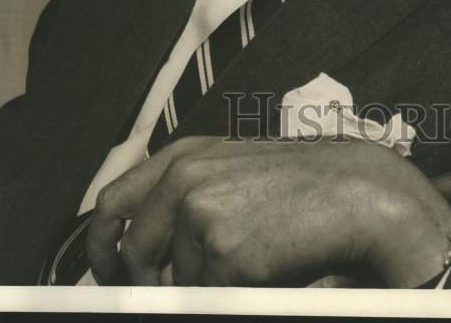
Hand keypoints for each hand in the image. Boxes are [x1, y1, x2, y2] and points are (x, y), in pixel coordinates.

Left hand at [87, 134, 450, 286]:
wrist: (351, 192)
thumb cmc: (296, 188)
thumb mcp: (230, 170)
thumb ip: (183, 194)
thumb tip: (137, 249)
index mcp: (183, 156)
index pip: (110, 203)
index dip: (100, 246)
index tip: (108, 272)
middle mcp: (183, 177)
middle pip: (131, 251)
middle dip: (142, 283)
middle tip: (161, 292)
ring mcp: (200, 212)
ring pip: (176, 280)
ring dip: (205, 285)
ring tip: (251, 259)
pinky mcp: (222, 250)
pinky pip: (210, 295)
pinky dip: (232, 293)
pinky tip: (264, 268)